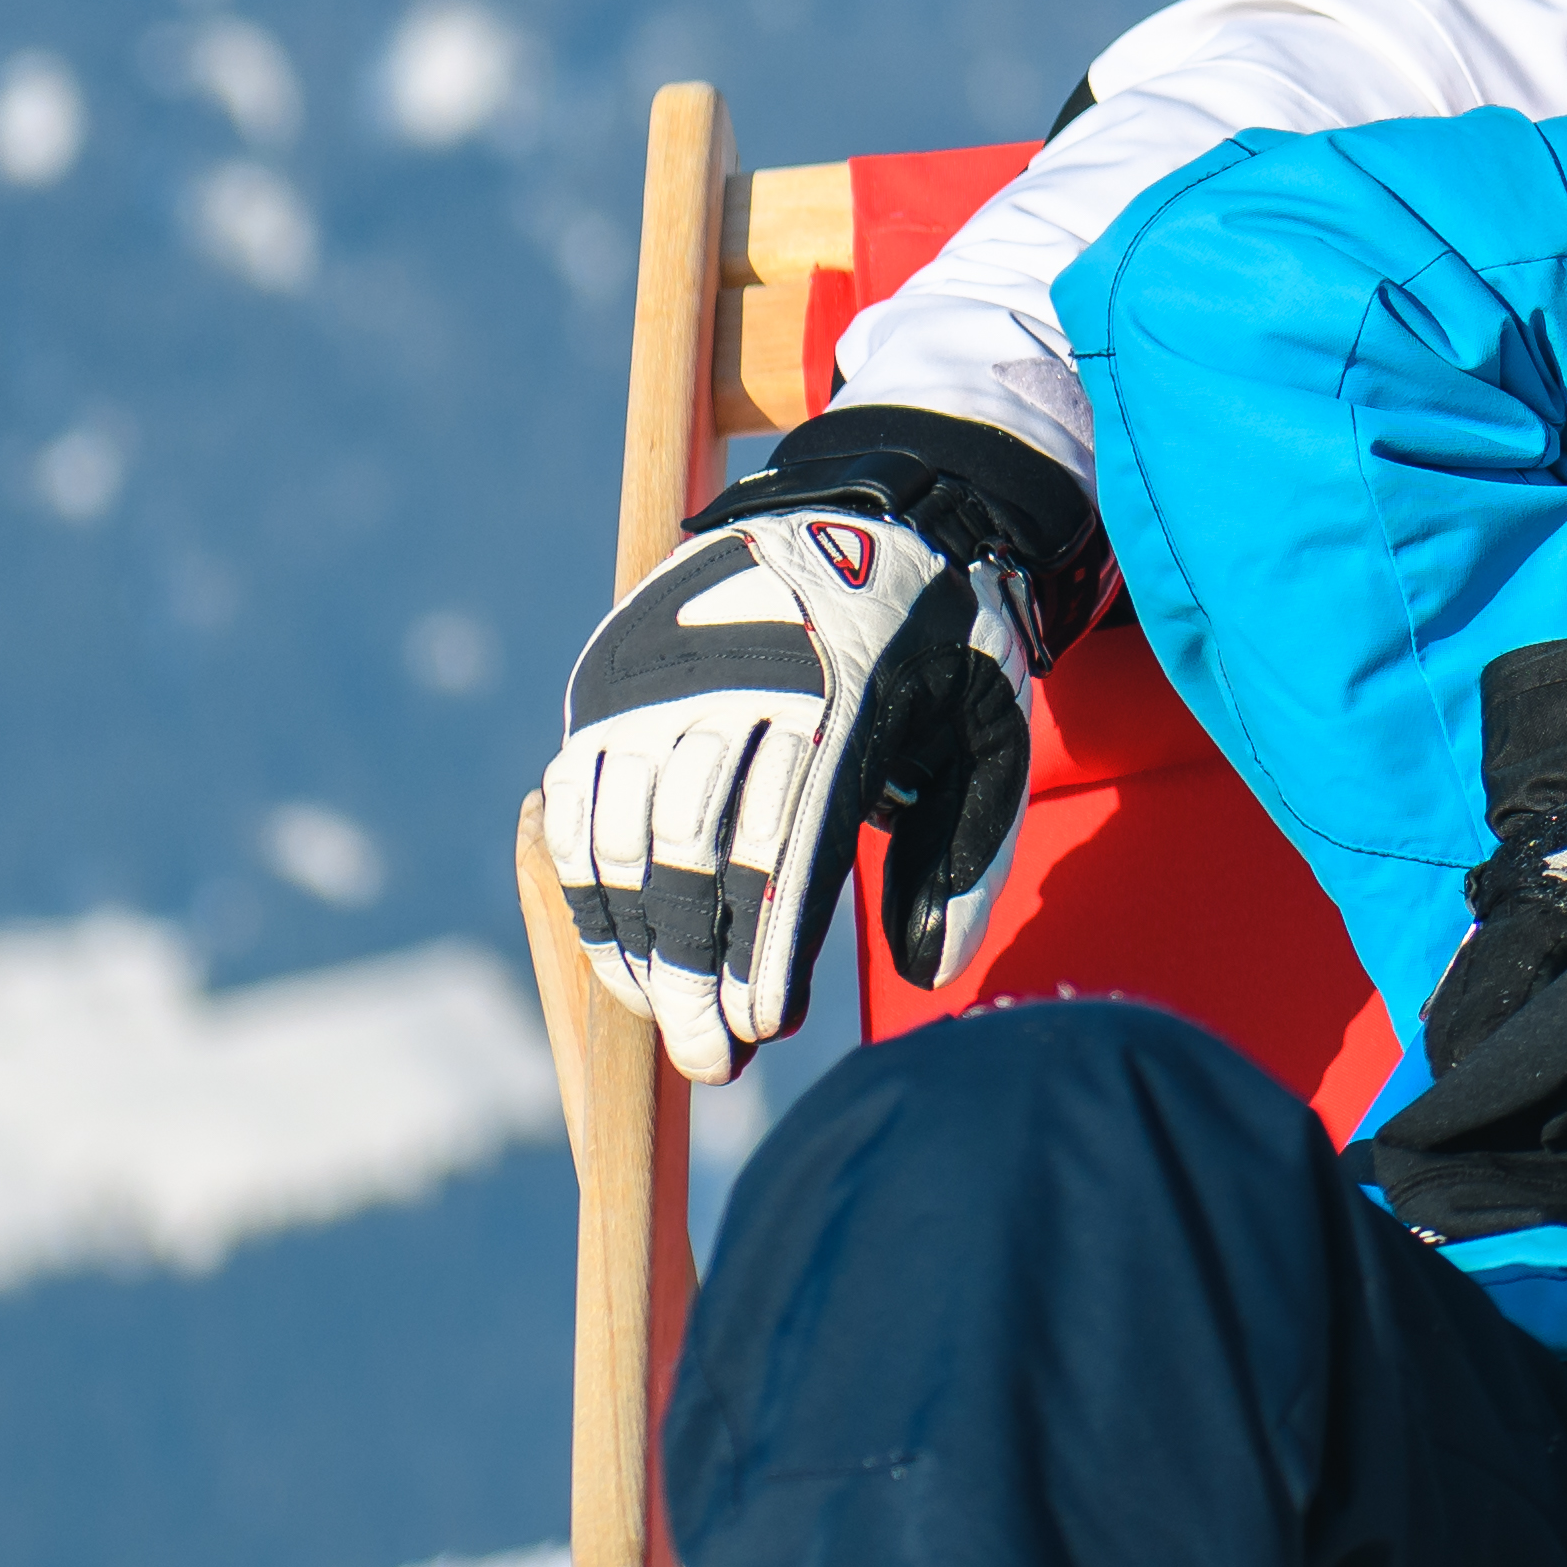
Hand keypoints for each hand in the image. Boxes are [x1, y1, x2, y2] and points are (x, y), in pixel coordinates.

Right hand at [530, 406, 1093, 1083]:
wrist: (872, 507)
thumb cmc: (944, 646)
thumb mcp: (989, 734)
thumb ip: (965, 854)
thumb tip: (933, 973)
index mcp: (837, 691)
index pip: (781, 847)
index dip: (763, 950)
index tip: (761, 1031)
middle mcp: (733, 678)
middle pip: (690, 853)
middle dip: (694, 971)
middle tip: (709, 1060)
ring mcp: (658, 671)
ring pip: (621, 832)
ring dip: (635, 942)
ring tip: (663, 1021)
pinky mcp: (612, 673)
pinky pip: (578, 798)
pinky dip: (588, 885)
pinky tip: (618, 953)